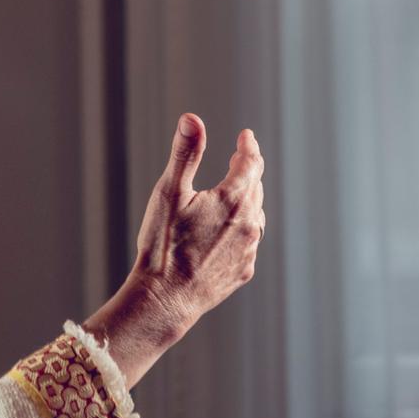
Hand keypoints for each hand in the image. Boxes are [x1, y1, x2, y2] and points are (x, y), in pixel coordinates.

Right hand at [85, 117, 266, 384]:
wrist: (165, 299)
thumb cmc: (163, 244)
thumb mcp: (169, 192)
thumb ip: (185, 153)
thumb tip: (193, 118)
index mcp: (234, 199)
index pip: (251, 163)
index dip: (248, 147)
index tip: (246, 137)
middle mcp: (250, 223)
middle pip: (255, 189)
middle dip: (248, 171)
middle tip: (240, 160)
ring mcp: (249, 251)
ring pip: (256, 217)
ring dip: (248, 201)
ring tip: (237, 195)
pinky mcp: (242, 272)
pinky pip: (248, 244)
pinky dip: (242, 231)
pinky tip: (227, 233)